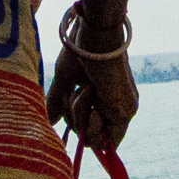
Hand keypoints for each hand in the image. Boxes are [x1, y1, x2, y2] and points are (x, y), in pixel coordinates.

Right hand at [46, 23, 139, 150]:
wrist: (94, 37)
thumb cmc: (81, 51)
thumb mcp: (66, 79)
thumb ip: (59, 101)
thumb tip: (52, 121)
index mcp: (106, 96)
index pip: (94, 129)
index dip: (79, 127)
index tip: (70, 101)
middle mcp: (117, 106)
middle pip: (90, 139)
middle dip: (73, 119)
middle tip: (74, 93)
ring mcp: (123, 110)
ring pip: (92, 140)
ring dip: (78, 115)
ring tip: (85, 88)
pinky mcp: (126, 112)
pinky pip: (100, 138)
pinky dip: (87, 118)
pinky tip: (90, 93)